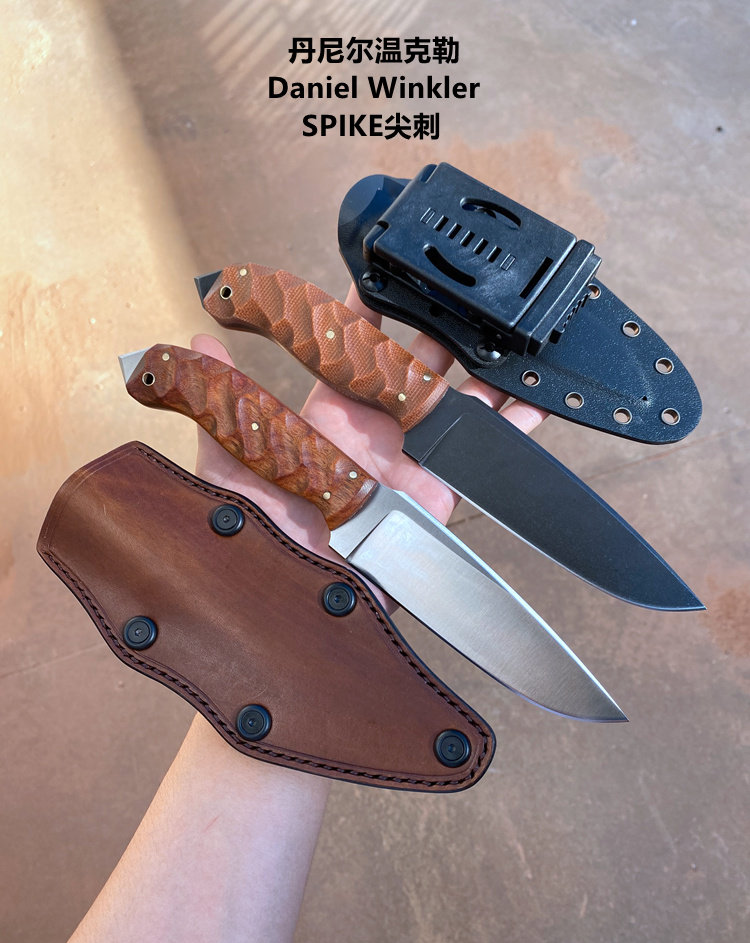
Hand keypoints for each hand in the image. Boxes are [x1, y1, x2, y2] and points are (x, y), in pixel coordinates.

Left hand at [192, 285, 547, 561]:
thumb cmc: (256, 544)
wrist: (299, 609)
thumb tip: (192, 342)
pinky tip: (535, 399)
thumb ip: (220, 406)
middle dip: (438, 326)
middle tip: (459, 288)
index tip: (379, 269)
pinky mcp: (440, 493)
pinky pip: (482, 456)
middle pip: (415, 364)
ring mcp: (412, 460)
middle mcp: (375, 432)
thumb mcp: (227, 470)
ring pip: (457, 400)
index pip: (349, 350)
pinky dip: (512, 429)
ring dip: (483, 369)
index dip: (363, 311)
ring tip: (510, 332)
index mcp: (328, 417)